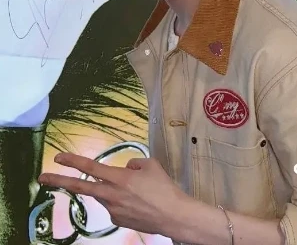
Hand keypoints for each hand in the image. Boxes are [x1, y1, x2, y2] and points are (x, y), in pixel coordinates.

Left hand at [38, 154, 191, 236]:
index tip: (58, 157)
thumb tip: (125, 168)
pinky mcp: (118, 221)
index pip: (91, 167)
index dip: (73, 161)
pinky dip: (121, 200)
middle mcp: (111, 195)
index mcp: (119, 178)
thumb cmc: (163, 187)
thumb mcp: (151, 165)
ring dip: (110, 190)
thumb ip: (134, 164)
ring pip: (104, 195)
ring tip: (137, 191)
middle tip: (42, 177)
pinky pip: (114, 206)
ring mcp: (113, 210)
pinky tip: (137, 202)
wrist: (172, 215)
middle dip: (60, 181)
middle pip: (81, 187)